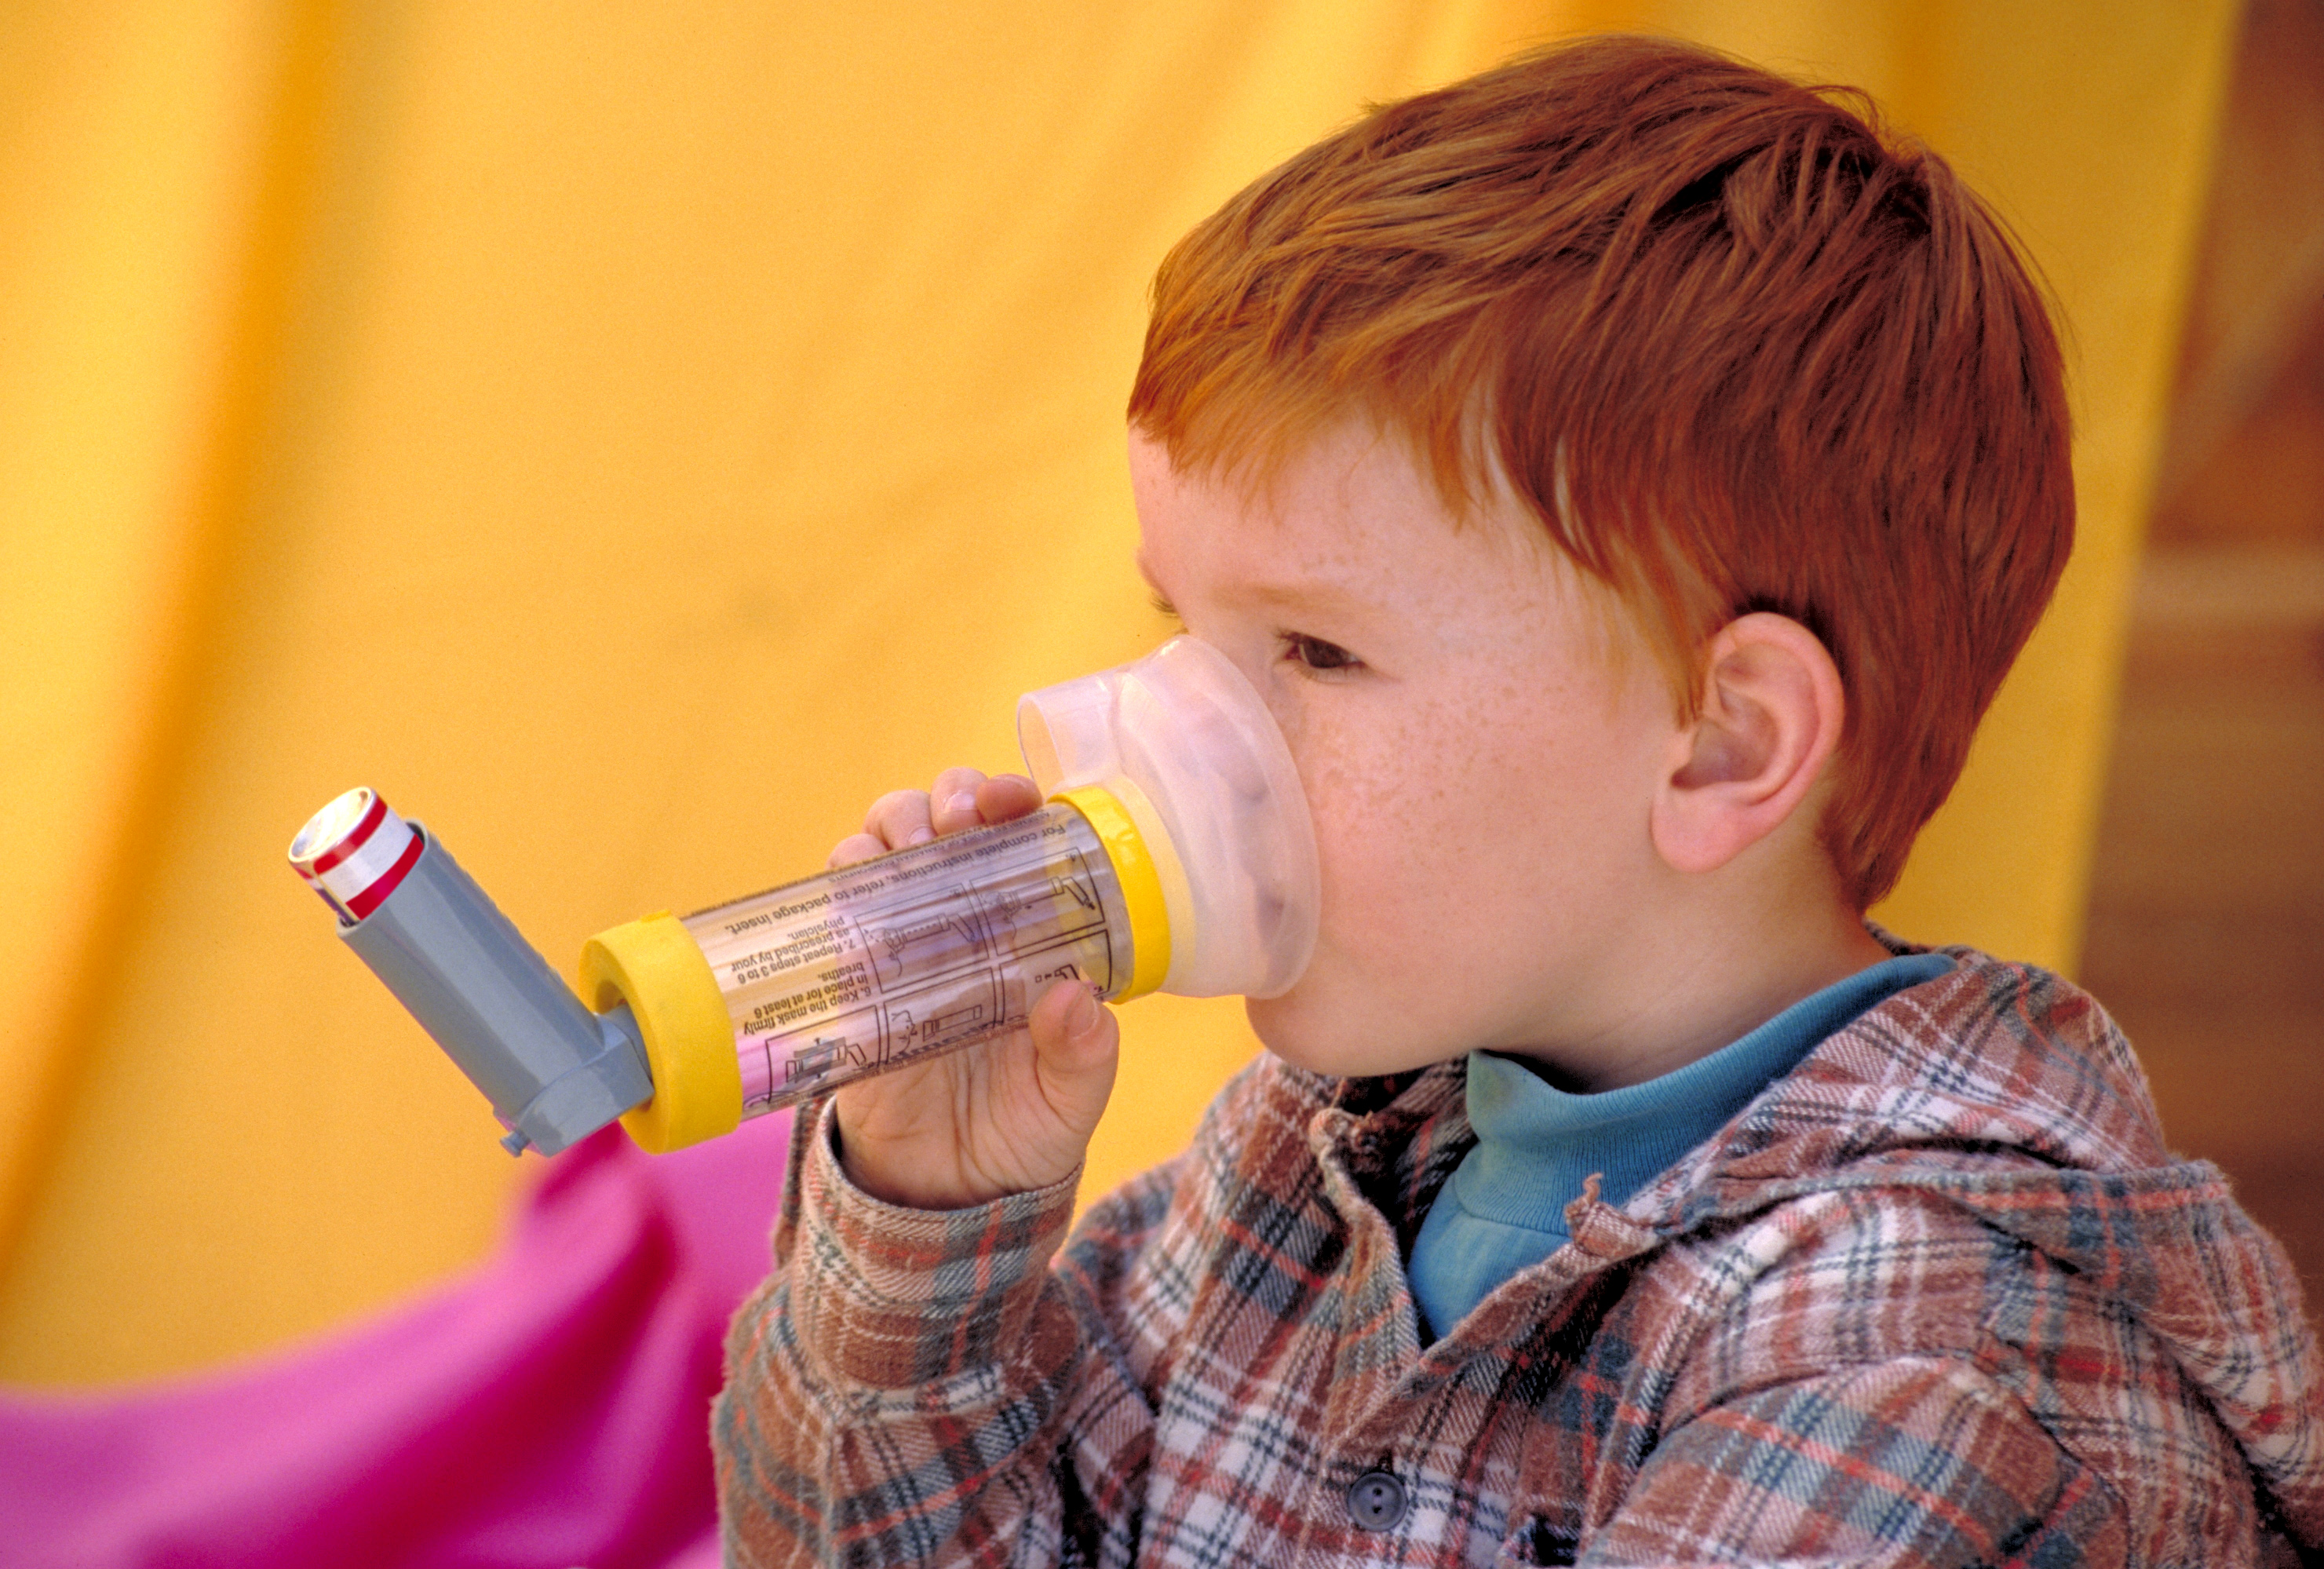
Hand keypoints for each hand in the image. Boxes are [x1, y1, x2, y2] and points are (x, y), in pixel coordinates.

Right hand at [825, 768, 1120, 1208]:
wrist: (944, 1196)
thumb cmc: (1023, 1130)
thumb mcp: (1071, 1099)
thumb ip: (1083, 1053)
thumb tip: (1074, 997)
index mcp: (1026, 927)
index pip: (1019, 835)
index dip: (1012, 800)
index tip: (1014, 802)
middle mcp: (962, 917)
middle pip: (944, 818)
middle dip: (949, 796)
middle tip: (961, 819)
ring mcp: (901, 941)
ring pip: (882, 845)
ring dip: (892, 826)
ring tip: (911, 847)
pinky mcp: (849, 977)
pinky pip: (835, 911)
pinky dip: (845, 885)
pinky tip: (863, 892)